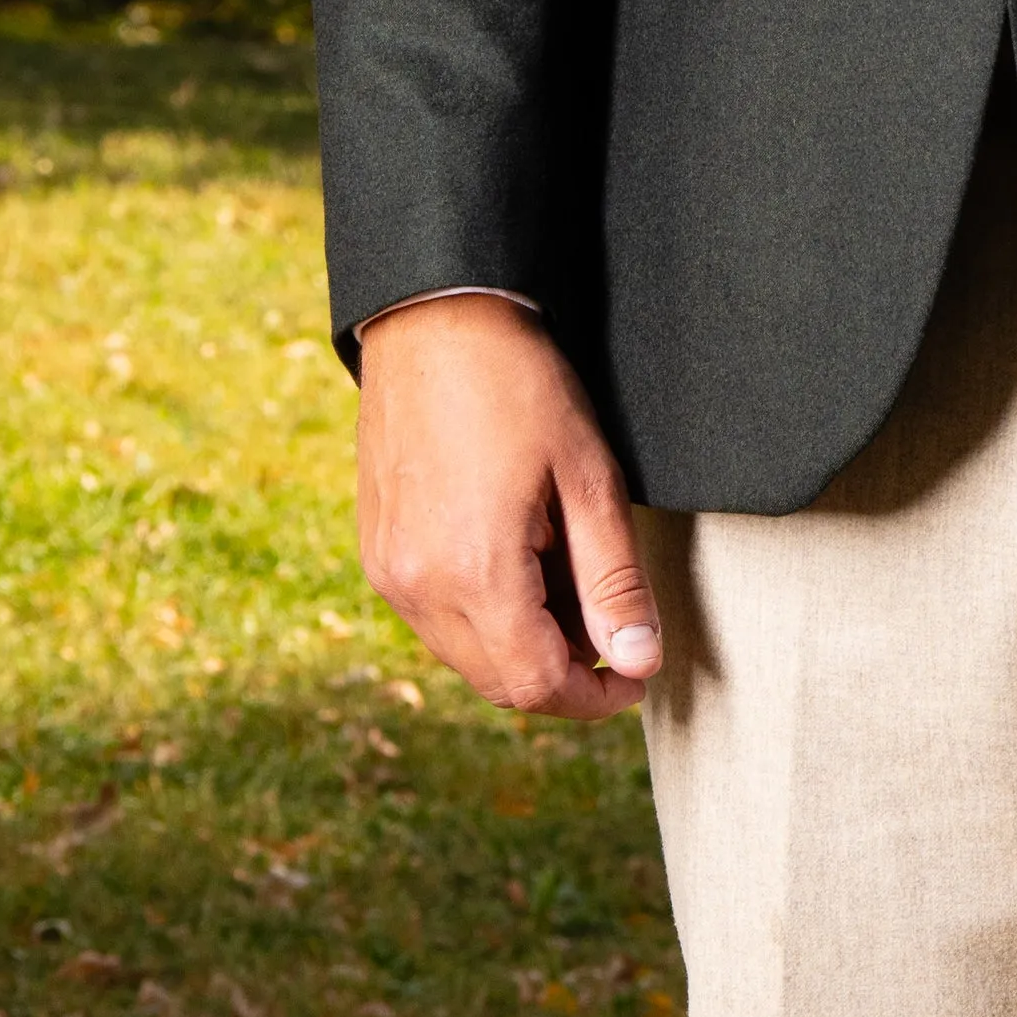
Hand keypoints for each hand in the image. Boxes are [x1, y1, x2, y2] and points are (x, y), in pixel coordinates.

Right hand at [355, 296, 662, 718]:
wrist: (434, 321)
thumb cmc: (518, 386)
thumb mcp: (589, 482)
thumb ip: (614, 582)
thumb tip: (639, 659)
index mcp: (473, 572)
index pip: (535, 684)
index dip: (594, 695)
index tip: (635, 674)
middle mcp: (417, 586)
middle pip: (497, 683)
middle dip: (562, 675)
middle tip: (612, 631)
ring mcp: (388, 571)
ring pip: (465, 655)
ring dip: (522, 646)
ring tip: (569, 586)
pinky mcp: (377, 551)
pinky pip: (435, 619)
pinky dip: (484, 617)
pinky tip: (521, 566)